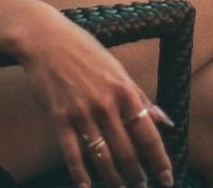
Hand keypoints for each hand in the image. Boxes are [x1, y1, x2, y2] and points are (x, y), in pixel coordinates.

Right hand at [18, 2, 174, 187]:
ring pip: (102, 157)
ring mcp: (81, 113)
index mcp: (124, 90)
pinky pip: (72, 154)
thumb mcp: (117, 68)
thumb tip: (164, 119)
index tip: (167, 178)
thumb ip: (140, 95)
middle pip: (127, 151)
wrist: (45, 39)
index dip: (159, 160)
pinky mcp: (59, 118)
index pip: (148, 134)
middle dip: (137, 176)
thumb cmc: (83, 50)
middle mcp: (106, 104)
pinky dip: (79, 175)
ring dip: (114, 179)